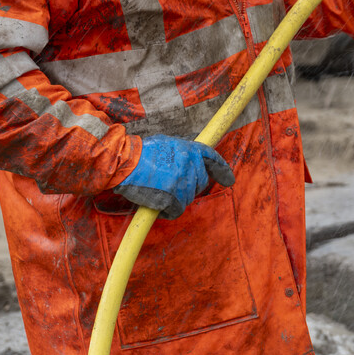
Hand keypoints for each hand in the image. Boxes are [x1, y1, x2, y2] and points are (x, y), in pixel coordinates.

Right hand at [115, 136, 234, 218]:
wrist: (125, 163)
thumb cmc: (140, 153)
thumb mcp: (166, 143)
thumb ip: (181, 151)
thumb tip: (188, 160)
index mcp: (189, 150)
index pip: (212, 159)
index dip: (222, 170)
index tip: (228, 180)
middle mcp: (189, 165)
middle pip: (201, 182)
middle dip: (191, 187)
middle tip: (174, 187)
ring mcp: (181, 182)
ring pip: (188, 197)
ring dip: (177, 199)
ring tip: (160, 192)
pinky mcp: (172, 198)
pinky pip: (176, 210)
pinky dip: (168, 211)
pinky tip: (158, 205)